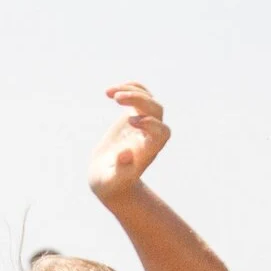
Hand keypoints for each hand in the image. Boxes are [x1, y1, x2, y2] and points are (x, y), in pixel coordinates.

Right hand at [87, 83, 169, 200]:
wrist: (108, 176)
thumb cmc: (111, 181)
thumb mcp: (112, 180)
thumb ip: (120, 170)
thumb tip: (126, 154)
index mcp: (149, 150)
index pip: (162, 132)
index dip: (151, 124)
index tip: (131, 122)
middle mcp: (150, 134)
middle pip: (157, 110)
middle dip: (140, 101)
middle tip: (117, 99)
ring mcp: (144, 122)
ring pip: (148, 99)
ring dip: (131, 91)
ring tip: (110, 93)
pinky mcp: (134, 115)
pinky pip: (138, 96)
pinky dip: (127, 89)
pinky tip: (110, 92)